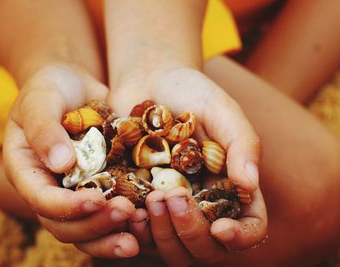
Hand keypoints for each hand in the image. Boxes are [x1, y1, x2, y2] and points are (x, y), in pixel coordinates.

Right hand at [3, 63, 138, 257]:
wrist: (73, 84)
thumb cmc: (50, 87)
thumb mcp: (42, 98)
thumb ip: (45, 128)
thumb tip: (61, 164)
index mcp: (27, 171)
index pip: (41, 199)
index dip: (66, 207)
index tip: (96, 199)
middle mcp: (49, 188)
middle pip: (65, 225)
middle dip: (95, 225)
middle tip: (126, 212)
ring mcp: (74, 191)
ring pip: (87, 228)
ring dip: (111, 234)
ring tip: (139, 234)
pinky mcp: (100, 186)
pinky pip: (109, 212)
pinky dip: (126, 222)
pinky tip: (148, 219)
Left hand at [108, 63, 267, 263]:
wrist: (147, 82)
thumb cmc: (190, 91)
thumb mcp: (220, 110)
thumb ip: (241, 143)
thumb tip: (250, 186)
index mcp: (231, 186)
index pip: (250, 226)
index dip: (240, 237)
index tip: (220, 227)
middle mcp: (203, 204)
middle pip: (207, 248)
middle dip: (191, 232)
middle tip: (173, 197)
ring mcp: (171, 207)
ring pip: (173, 250)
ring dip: (161, 236)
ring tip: (149, 203)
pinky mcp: (141, 203)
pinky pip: (140, 234)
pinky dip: (135, 231)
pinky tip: (125, 210)